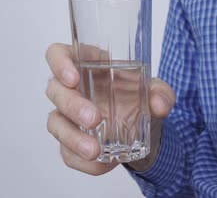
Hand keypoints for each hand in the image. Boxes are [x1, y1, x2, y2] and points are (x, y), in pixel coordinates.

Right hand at [45, 43, 174, 174]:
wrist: (144, 128)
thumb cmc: (139, 97)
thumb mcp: (156, 91)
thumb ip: (161, 93)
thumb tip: (159, 104)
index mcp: (88, 64)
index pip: (58, 54)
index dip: (59, 63)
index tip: (73, 78)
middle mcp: (72, 88)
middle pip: (55, 90)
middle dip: (72, 105)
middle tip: (95, 119)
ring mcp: (67, 116)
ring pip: (55, 123)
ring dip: (72, 138)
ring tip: (95, 150)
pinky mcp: (70, 141)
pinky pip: (66, 152)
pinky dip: (81, 160)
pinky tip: (100, 164)